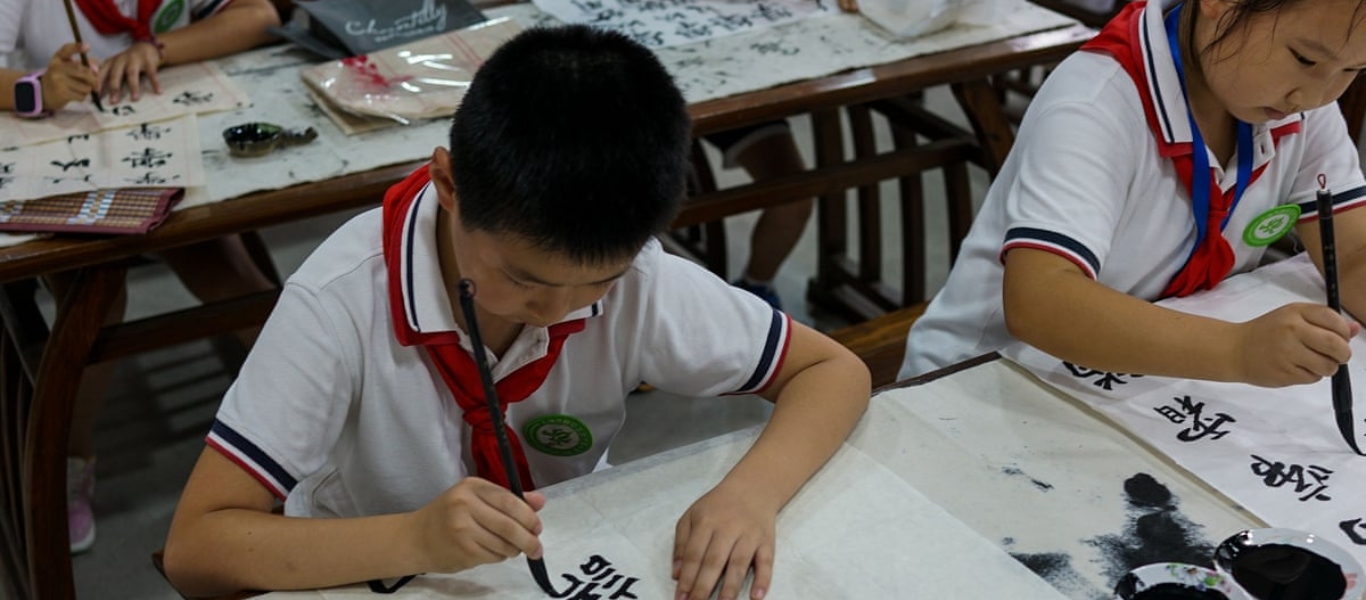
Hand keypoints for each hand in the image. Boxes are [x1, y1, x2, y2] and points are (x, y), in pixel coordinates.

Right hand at [41, 43, 99, 110]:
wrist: (43, 92)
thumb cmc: (60, 76)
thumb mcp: (67, 66)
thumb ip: (82, 63)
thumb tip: (97, 67)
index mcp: (58, 59)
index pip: (66, 50)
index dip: (77, 48)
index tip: (88, 46)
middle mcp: (57, 68)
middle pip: (83, 72)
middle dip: (94, 79)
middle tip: (95, 82)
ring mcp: (58, 81)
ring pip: (85, 86)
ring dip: (88, 89)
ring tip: (82, 88)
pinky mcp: (62, 94)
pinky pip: (82, 96)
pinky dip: (83, 96)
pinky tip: (77, 95)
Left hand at [98, 41, 162, 102]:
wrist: (145, 47)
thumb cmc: (128, 62)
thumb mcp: (115, 66)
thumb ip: (107, 76)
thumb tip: (96, 93)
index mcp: (111, 62)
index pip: (101, 73)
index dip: (98, 83)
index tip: (96, 96)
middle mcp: (121, 60)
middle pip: (115, 74)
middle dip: (114, 87)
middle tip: (114, 101)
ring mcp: (134, 59)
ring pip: (132, 73)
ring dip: (133, 87)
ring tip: (135, 99)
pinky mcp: (148, 60)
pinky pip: (151, 73)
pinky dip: (155, 82)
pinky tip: (158, 91)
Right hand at [407, 477, 544, 573]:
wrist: (416, 538)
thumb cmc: (449, 515)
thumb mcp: (475, 498)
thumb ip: (508, 499)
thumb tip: (540, 501)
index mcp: (471, 486)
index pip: (510, 501)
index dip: (529, 516)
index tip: (537, 527)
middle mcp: (465, 505)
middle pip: (509, 525)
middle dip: (529, 539)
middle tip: (536, 547)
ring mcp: (462, 530)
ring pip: (503, 544)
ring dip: (515, 550)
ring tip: (513, 548)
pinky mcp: (462, 551)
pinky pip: (493, 556)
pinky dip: (500, 557)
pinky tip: (494, 552)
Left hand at [673, 485, 775, 599]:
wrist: (752, 487)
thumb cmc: (717, 506)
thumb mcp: (692, 516)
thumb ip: (682, 543)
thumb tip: (676, 574)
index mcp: (706, 522)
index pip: (694, 555)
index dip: (687, 578)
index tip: (680, 598)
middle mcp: (728, 528)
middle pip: (714, 561)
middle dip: (703, 586)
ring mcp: (749, 535)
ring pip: (739, 563)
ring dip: (730, 587)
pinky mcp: (767, 541)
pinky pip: (766, 562)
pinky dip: (763, 579)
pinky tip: (756, 597)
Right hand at [1235, 302, 1358, 386]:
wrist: (1234, 350)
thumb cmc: (1266, 333)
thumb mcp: (1292, 318)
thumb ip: (1324, 323)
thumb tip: (1355, 328)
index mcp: (1295, 312)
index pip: (1334, 320)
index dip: (1344, 332)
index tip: (1340, 338)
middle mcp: (1291, 330)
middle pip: (1336, 345)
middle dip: (1343, 354)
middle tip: (1338, 356)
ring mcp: (1287, 352)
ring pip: (1328, 366)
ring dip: (1327, 367)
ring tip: (1314, 363)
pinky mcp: (1285, 373)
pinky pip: (1313, 378)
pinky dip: (1311, 375)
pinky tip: (1297, 368)